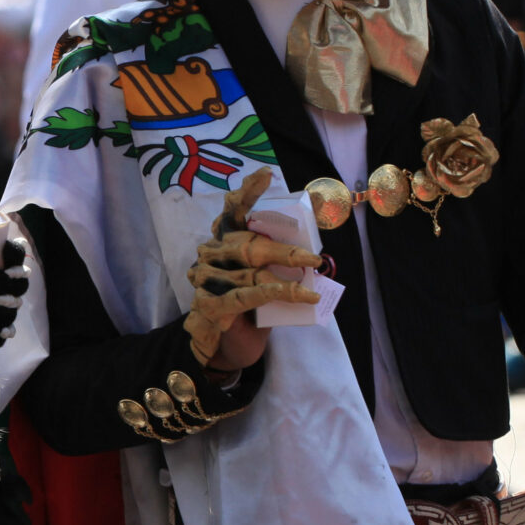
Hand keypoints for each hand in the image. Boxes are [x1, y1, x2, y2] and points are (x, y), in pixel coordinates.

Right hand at [182, 169, 321, 369]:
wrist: (227, 348)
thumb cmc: (250, 307)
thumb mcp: (263, 277)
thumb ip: (277, 259)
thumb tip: (318, 239)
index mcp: (221, 241)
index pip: (232, 212)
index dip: (247, 193)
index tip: (266, 175)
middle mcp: (209, 255)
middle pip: (248, 244)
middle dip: (284, 250)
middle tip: (314, 256)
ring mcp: (207, 280)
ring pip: (251, 272)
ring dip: (286, 277)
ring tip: (313, 283)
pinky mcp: (211, 305)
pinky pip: (248, 295)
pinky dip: (278, 294)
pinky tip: (302, 296)